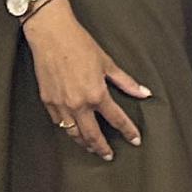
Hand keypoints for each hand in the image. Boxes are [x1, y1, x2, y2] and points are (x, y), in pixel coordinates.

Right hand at [23, 3, 151, 159]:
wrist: (51, 35)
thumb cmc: (80, 45)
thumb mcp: (107, 63)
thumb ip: (126, 82)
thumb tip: (144, 93)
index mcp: (96, 94)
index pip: (117, 119)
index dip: (128, 132)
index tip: (135, 140)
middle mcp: (78, 104)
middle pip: (93, 135)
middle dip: (102, 148)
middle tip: (109, 155)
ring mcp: (61, 105)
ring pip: (73, 134)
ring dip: (84, 143)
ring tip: (92, 148)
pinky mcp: (47, 101)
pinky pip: (59, 123)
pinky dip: (68, 129)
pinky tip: (73, 130)